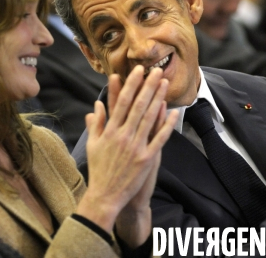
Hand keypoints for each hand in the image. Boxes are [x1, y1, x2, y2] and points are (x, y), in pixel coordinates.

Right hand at [75, 66, 176, 236]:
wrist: (105, 196)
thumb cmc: (98, 170)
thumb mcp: (93, 144)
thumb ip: (96, 124)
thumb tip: (96, 105)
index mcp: (110, 131)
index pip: (122, 102)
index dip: (131, 85)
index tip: (138, 71)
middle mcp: (123, 136)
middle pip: (138, 105)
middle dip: (148, 86)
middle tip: (156, 70)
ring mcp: (136, 147)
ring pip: (149, 118)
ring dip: (158, 99)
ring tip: (165, 84)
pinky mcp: (146, 159)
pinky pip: (159, 139)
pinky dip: (166, 124)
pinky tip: (172, 111)